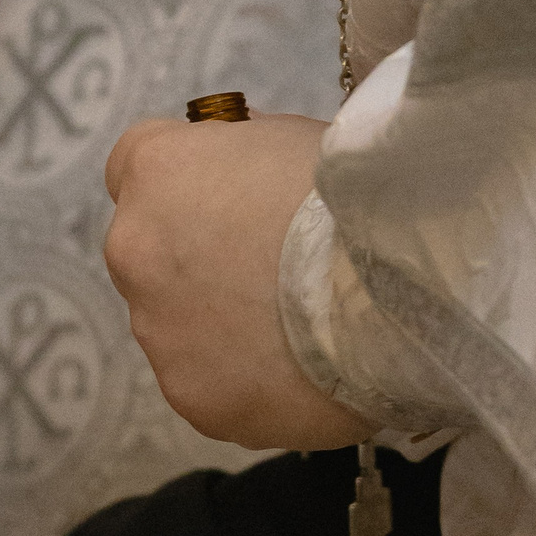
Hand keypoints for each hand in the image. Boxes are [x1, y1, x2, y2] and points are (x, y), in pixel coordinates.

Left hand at [101, 111, 370, 449]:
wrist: (403, 286)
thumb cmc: (358, 195)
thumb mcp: (294, 138)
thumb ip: (242, 158)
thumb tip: (237, 175)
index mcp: (156, 171)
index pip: (132, 168)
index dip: (183, 184)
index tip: (223, 199)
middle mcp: (133, 249)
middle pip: (152, 254)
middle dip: (198, 260)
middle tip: (275, 271)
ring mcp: (157, 330)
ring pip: (178, 326)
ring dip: (222, 325)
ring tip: (303, 327)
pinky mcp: (191, 396)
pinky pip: (212, 384)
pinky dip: (248, 381)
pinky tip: (305, 370)